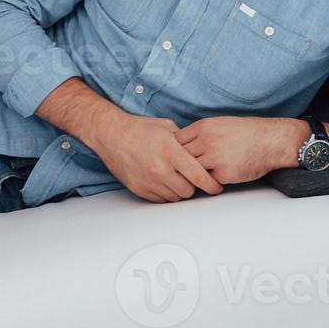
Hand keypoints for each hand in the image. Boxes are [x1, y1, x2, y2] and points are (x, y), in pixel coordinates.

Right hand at [91, 111, 222, 202]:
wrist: (111, 135)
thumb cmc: (139, 129)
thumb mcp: (167, 128)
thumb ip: (186, 141)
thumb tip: (201, 151)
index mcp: (171, 152)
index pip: (199, 176)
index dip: (212, 184)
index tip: (217, 187)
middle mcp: (161, 170)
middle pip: (188, 191)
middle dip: (194, 186)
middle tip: (193, 178)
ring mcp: (149, 182)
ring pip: (175, 197)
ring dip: (179, 190)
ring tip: (176, 177)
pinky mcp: (140, 189)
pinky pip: (161, 200)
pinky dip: (166, 193)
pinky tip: (164, 181)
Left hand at [174, 116, 306, 184]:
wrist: (270, 141)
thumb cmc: (246, 132)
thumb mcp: (219, 124)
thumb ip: (200, 133)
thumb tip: (182, 144)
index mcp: (203, 126)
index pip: (175, 140)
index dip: (174, 150)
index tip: (176, 157)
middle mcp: (206, 141)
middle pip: (179, 157)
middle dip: (179, 165)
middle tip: (180, 171)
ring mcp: (214, 157)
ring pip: (191, 171)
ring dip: (192, 176)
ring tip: (194, 179)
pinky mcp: (224, 173)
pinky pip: (208, 181)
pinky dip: (209, 182)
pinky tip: (214, 180)